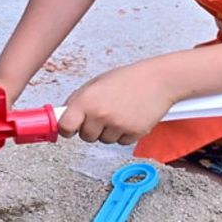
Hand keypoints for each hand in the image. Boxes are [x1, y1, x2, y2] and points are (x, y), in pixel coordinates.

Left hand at [58, 61, 174, 145]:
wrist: (157, 80)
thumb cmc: (127, 79)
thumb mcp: (96, 84)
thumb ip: (78, 100)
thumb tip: (64, 116)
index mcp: (87, 100)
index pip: (65, 126)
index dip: (66, 129)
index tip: (69, 128)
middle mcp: (100, 114)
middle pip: (85, 137)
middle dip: (91, 128)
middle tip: (103, 112)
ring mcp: (117, 125)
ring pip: (103, 140)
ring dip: (108, 131)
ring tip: (119, 112)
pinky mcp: (133, 133)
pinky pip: (120, 142)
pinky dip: (124, 133)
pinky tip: (129, 117)